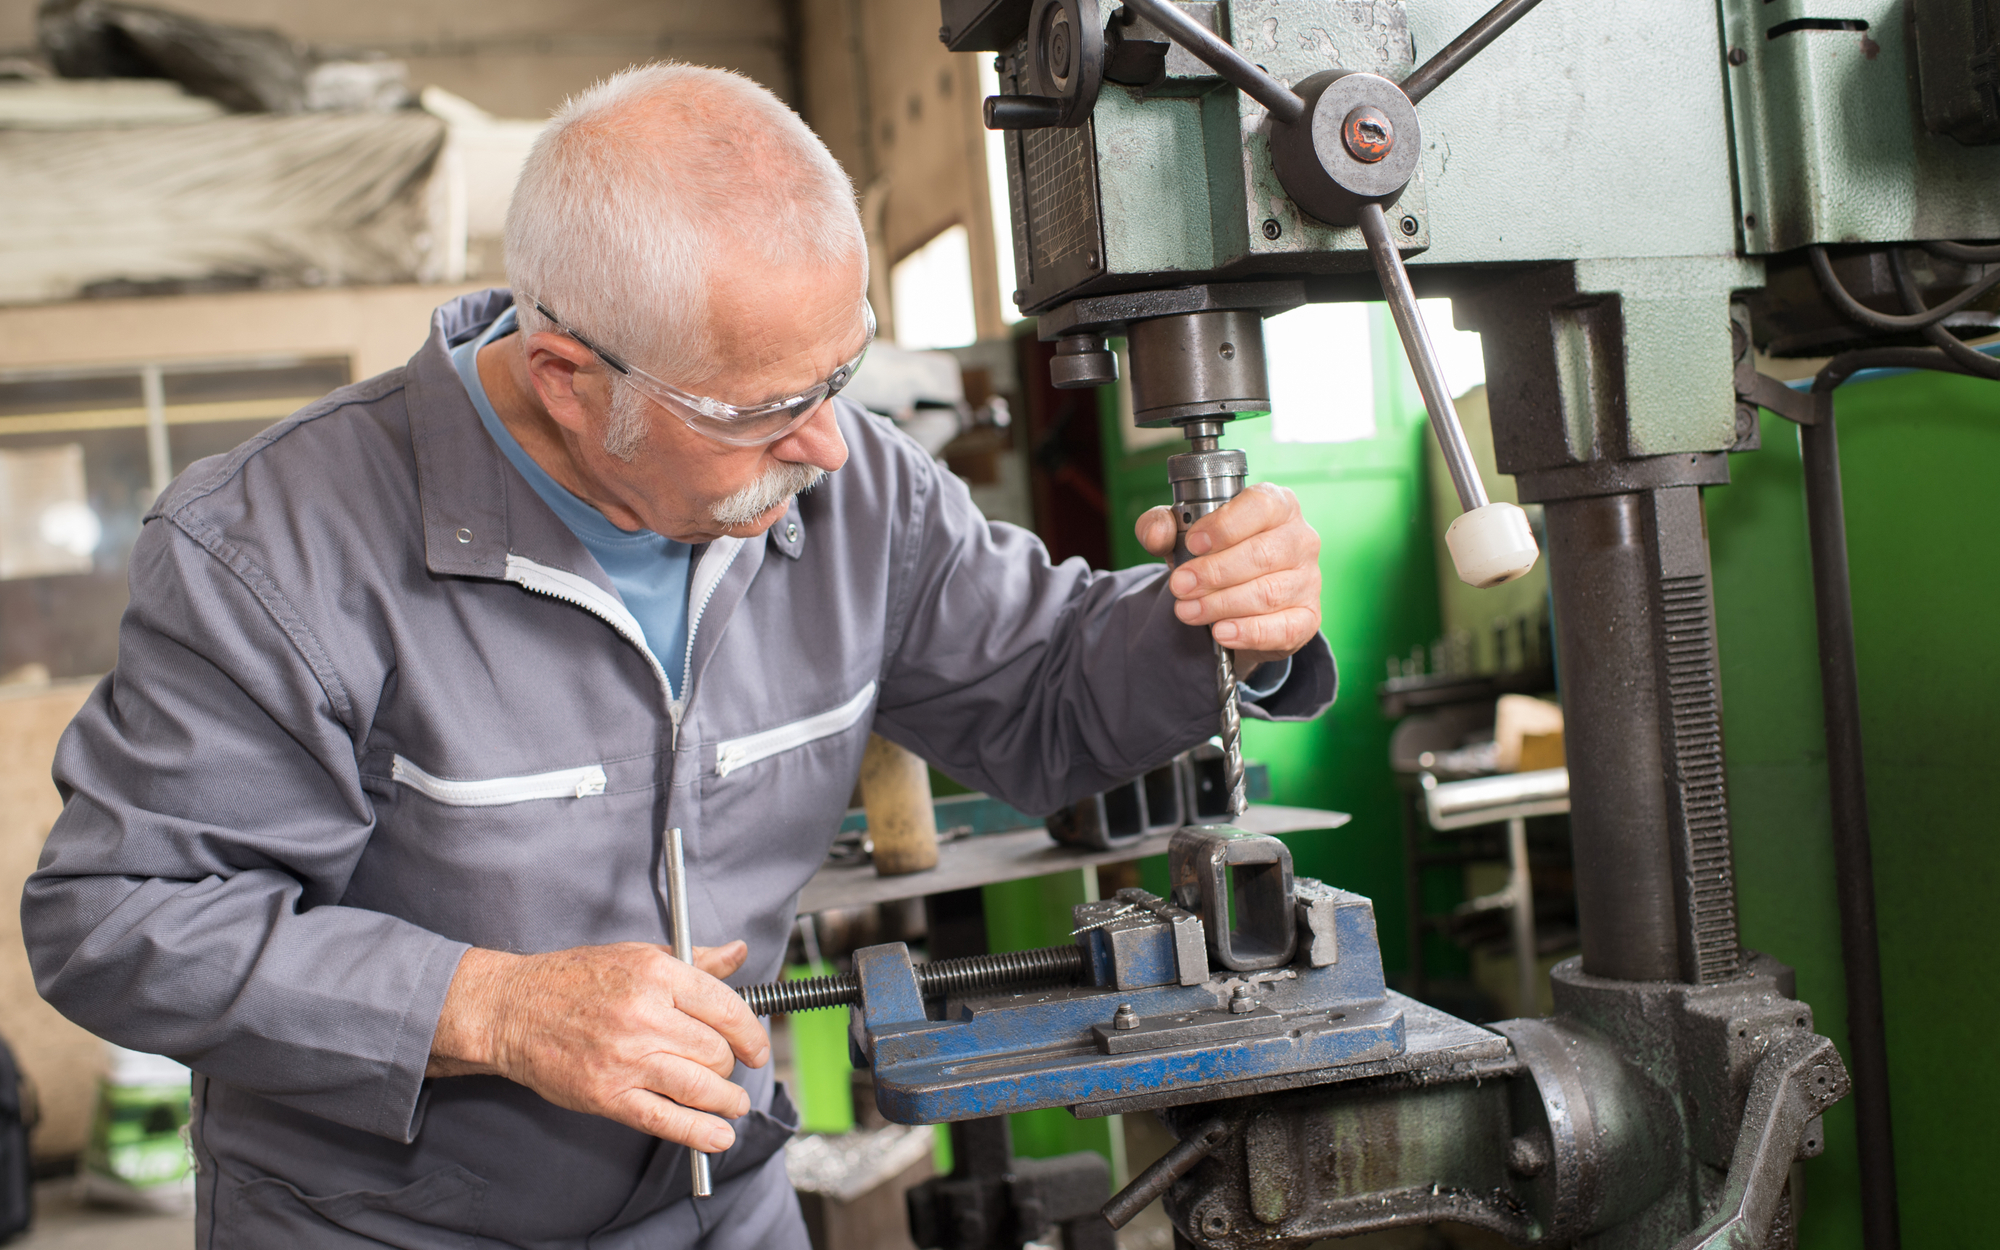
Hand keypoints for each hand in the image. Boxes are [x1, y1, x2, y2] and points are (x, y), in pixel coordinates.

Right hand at [428, 939, 768, 1150]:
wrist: (512, 1010)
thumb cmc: (573, 980)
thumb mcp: (638, 955)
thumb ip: (695, 960)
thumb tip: (738, 953)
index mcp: (657, 975)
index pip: (726, 1008)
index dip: (751, 1034)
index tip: (756, 1048)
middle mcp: (645, 1016)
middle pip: (716, 1051)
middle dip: (731, 1066)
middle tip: (730, 1070)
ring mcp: (626, 1059)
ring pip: (700, 1087)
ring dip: (726, 1101)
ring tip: (733, 1104)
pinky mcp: (608, 1095)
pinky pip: (665, 1119)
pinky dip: (698, 1133)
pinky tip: (718, 1136)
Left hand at [1136, 482, 1321, 671]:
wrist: (1235, 601)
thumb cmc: (1215, 555)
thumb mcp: (1182, 535)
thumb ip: (1161, 526)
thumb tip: (1157, 534)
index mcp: (1278, 505)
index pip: (1260, 506)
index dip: (1225, 526)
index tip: (1193, 544)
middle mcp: (1301, 539)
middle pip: (1261, 554)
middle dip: (1214, 573)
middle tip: (1180, 585)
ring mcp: (1309, 579)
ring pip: (1267, 593)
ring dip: (1221, 604)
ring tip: (1187, 611)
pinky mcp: (1308, 618)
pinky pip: (1283, 628)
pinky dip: (1248, 632)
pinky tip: (1221, 632)